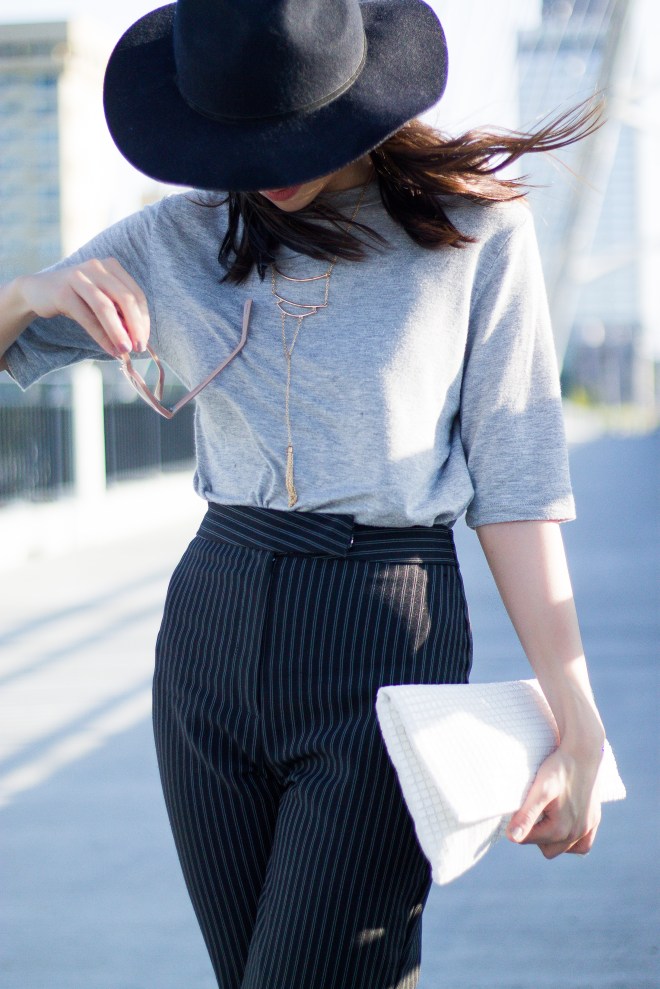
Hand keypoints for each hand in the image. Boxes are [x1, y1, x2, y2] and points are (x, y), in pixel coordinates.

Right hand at [18, 257, 149, 356]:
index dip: (143, 319)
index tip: (144, 341)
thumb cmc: (76, 298)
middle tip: (140, 348)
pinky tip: (109, 349)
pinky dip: (100, 335)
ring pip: (105, 307)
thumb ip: (118, 315)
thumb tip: (137, 339)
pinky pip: (87, 317)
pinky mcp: (63, 291)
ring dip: (118, 331)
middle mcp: (97, 267)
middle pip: (125, 298)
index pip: (136, 294)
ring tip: (125, 350)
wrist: (38, 291)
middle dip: (136, 326)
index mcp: (111, 267)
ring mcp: (79, 277)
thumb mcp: (100, 303)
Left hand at [506, 744, 602, 857]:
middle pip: (546, 848)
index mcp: (560, 830)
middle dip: (535, 833)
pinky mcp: (595, 821)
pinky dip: (571, 840)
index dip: (518, 824)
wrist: (583, 751)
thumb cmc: (558, 768)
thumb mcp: (539, 790)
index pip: (527, 839)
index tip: (517, 807)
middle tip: (532, 809)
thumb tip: (512, 839)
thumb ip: (526, 816)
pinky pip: (583, 845)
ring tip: (546, 815)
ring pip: (563, 848)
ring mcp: (588, 829)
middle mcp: (576, 834)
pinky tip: (563, 826)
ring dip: (552, 838)